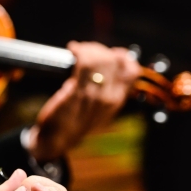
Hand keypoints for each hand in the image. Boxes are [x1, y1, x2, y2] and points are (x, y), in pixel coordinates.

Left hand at [27, 41, 140, 161]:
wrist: (57, 140)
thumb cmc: (75, 122)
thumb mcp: (99, 109)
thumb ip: (106, 90)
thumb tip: (105, 62)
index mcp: (117, 101)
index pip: (132, 71)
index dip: (122, 57)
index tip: (109, 53)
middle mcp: (109, 98)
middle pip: (114, 60)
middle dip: (99, 50)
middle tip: (86, 50)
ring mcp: (93, 96)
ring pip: (98, 60)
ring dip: (87, 49)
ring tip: (78, 51)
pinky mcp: (76, 93)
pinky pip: (83, 64)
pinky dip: (78, 51)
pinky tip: (73, 50)